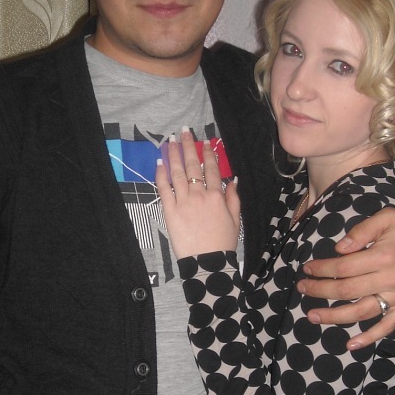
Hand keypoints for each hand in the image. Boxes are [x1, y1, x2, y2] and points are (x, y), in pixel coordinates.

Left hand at [156, 131, 239, 259]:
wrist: (208, 262)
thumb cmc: (223, 242)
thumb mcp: (235, 219)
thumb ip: (233, 198)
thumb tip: (233, 180)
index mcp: (217, 196)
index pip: (212, 169)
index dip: (208, 153)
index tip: (205, 141)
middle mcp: (200, 195)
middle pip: (193, 166)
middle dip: (189, 146)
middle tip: (184, 131)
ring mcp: (183, 202)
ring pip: (178, 173)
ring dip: (174, 155)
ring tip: (171, 141)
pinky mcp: (170, 211)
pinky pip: (164, 189)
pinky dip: (161, 175)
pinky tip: (160, 162)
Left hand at [297, 207, 394, 348]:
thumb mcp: (387, 217)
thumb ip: (362, 231)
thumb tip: (340, 249)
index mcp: (384, 257)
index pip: (343, 267)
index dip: (322, 269)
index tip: (308, 268)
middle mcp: (391, 281)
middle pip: (347, 291)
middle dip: (320, 290)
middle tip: (303, 288)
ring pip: (361, 312)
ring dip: (335, 317)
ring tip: (314, 316)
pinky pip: (388, 326)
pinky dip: (370, 338)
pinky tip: (352, 344)